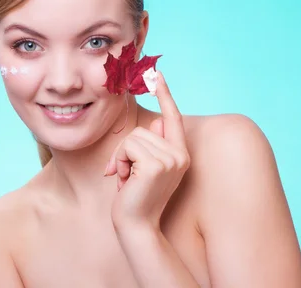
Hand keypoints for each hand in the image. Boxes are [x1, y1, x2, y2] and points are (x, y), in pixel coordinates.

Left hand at [104, 71, 190, 229]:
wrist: (137, 226)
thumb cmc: (136, 198)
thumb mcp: (144, 168)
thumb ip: (151, 144)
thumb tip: (157, 120)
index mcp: (180, 154)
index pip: (172, 117)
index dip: (165, 95)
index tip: (157, 73)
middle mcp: (180, 155)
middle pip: (144, 129)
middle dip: (127, 150)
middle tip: (127, 175)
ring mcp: (171, 159)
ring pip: (134, 138)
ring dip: (123, 158)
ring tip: (128, 180)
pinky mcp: (157, 165)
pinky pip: (129, 147)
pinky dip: (121, 162)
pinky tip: (125, 181)